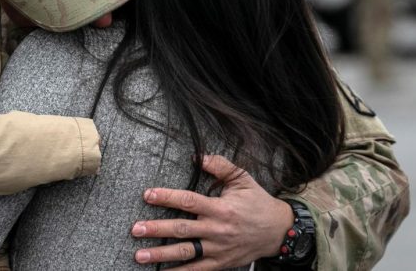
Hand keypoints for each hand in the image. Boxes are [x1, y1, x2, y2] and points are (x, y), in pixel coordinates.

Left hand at [131, 155, 293, 269]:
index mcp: (221, 208)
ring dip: (161, 255)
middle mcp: (217, 229)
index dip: (167, 197)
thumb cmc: (258, 202)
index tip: (147, 195)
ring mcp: (218, 249)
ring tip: (139, 256)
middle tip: (135, 229)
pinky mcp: (221, 263)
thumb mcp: (243, 179)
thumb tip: (198, 155)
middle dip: (157, 229)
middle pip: (182, 229)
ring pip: (186, 252)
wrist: (279, 231)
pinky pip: (197, 270)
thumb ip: (220, 166)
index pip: (189, 201)